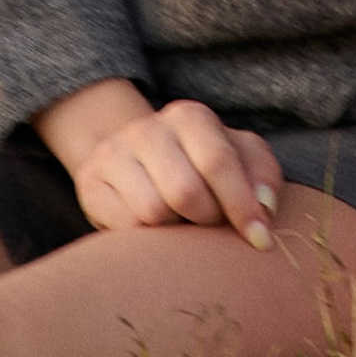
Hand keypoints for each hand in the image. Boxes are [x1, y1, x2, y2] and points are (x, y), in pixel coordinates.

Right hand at [35, 79, 281, 248]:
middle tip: (209, 224)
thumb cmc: (199, 165)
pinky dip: (146, 239)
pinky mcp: (91, 183)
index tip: (259, 240)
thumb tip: (265, 208)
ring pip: (153, 212)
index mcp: (190, 116)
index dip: (241, 205)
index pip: (218, 161)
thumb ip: (262, 175)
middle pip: (185, 192)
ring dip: (175, 230)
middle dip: (206, 219)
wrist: (135, 161)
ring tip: (181, 222)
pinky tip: (153, 229)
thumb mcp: (238, 159)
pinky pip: (124, 228)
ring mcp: (114, 153)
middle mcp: (148, 128)